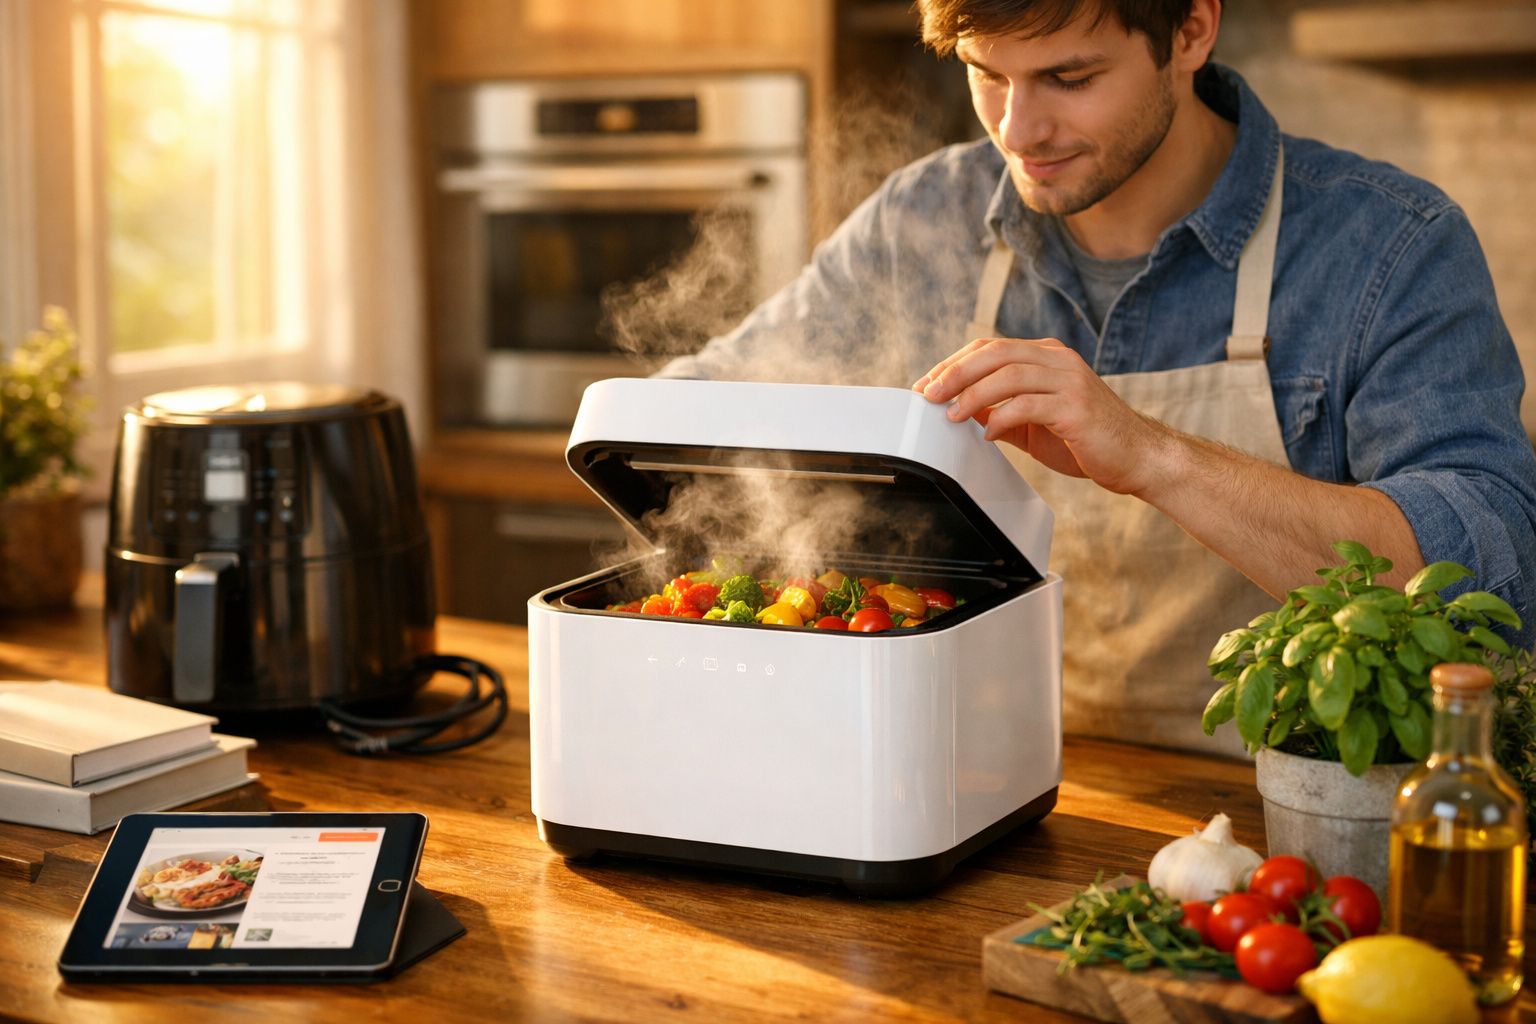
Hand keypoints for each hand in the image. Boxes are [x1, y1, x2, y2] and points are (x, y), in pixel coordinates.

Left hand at [913, 336, 1172, 495]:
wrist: (1137, 457)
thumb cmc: (1085, 440)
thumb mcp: (1034, 422)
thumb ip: (1000, 411)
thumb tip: (960, 411)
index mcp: (1046, 356)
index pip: (990, 348)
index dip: (954, 363)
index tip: (927, 384)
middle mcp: (1058, 360)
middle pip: (995, 353)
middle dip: (955, 372)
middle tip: (929, 394)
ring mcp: (1069, 381)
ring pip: (1009, 374)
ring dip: (973, 394)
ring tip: (951, 414)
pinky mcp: (1076, 408)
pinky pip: (1029, 406)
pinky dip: (1001, 419)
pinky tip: (987, 434)